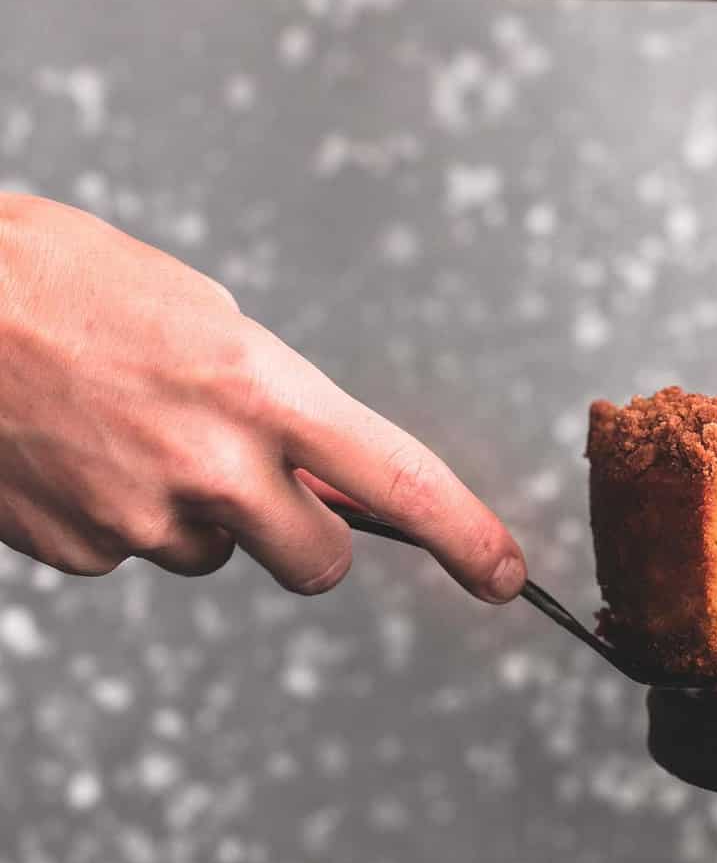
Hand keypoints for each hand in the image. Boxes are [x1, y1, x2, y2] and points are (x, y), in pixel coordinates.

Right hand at [0, 195, 525, 599]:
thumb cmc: (63, 283)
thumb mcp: (197, 316)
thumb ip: (273, 401)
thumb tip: (323, 477)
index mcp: (257, 386)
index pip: (396, 480)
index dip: (466, 535)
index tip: (507, 578)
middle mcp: (212, 466)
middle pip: (317, 562)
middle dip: (306, 538)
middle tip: (261, 487)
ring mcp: (142, 520)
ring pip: (212, 553)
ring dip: (192, 513)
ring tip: (121, 430)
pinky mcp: (81, 553)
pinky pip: (132, 553)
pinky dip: (116, 514)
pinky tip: (73, 453)